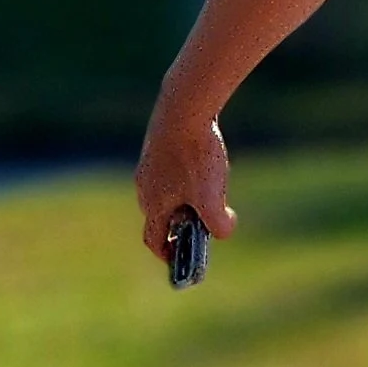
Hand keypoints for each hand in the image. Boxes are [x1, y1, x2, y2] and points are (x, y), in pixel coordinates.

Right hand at [135, 100, 235, 261]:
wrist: (184, 106)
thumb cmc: (195, 154)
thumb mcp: (211, 196)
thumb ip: (218, 224)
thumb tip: (224, 231)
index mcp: (152, 204)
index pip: (153, 240)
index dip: (167, 255)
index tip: (183, 260)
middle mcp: (143, 186)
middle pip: (160, 217)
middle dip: (181, 226)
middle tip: (205, 223)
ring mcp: (147, 164)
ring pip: (165, 193)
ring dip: (184, 201)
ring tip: (209, 191)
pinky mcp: (156, 146)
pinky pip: (168, 172)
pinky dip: (184, 179)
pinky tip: (204, 164)